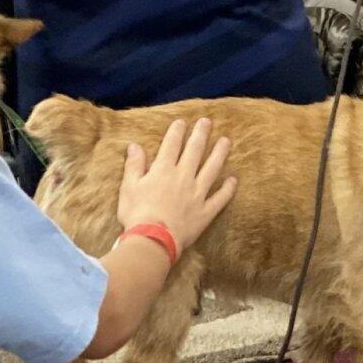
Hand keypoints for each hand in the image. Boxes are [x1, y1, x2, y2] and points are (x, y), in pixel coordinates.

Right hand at [115, 118, 235, 253]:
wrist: (153, 240)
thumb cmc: (136, 214)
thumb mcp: (128, 187)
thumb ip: (134, 165)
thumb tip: (135, 145)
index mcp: (163, 170)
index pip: (171, 145)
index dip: (177, 131)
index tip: (182, 122)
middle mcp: (183, 177)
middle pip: (194, 151)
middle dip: (201, 134)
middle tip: (207, 121)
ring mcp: (197, 194)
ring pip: (211, 169)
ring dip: (219, 154)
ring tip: (226, 141)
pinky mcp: (205, 211)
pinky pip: (220, 198)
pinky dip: (228, 189)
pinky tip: (233, 180)